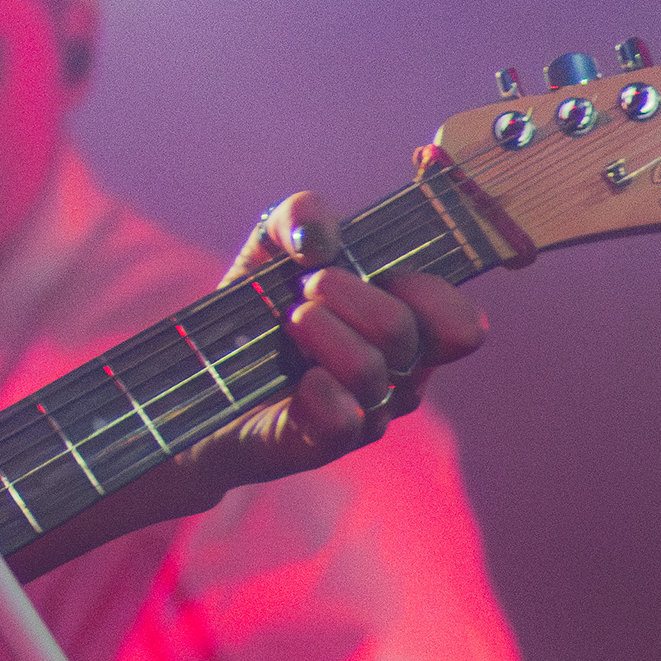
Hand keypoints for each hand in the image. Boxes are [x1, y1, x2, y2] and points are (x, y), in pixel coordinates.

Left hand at [189, 190, 489, 487]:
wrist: (200, 377)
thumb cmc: (257, 307)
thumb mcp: (274, 244)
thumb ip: (304, 216)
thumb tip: (319, 238)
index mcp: (405, 325)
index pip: (461, 325)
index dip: (431, 294)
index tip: (382, 272)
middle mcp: (397, 374)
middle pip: (406, 334)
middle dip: (351, 295)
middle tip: (309, 287)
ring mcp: (365, 412)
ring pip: (370, 372)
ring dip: (323, 332)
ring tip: (291, 321)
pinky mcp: (323, 445)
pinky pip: (342, 421)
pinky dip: (316, 391)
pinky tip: (294, 377)